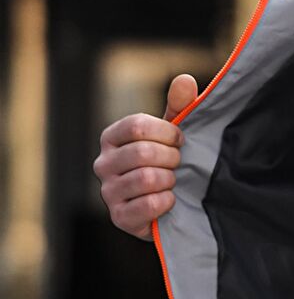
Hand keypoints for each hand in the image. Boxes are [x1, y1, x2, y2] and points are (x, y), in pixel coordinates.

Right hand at [93, 73, 197, 240]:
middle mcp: (103, 163)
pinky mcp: (119, 218)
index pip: (137, 125)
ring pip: (146, 178)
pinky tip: (169, 199)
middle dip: (172, 158)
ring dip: (170, 180)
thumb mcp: (172, 133)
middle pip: (142, 152)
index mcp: (112, 137)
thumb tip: (185, 80)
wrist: (170, 205)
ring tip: (173, 181)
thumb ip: (179, 106)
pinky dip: (167, 201)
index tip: (180, 140)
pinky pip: (148, 205)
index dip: (167, 132)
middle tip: (178, 164)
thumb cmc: (167, 162)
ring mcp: (108, 192)